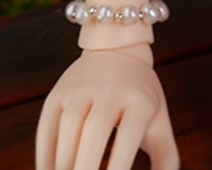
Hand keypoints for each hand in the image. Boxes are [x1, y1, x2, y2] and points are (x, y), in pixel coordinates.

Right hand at [36, 44, 178, 169]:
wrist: (117, 51)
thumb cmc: (140, 100)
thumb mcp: (159, 123)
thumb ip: (166, 160)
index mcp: (140, 100)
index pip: (128, 136)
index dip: (118, 166)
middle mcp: (111, 89)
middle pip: (95, 130)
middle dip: (86, 167)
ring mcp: (81, 88)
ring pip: (68, 128)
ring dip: (63, 164)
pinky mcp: (57, 93)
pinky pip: (46, 128)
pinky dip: (45, 157)